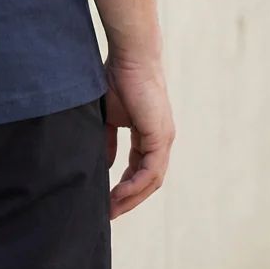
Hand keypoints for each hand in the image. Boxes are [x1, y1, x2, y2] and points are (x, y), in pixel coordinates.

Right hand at [103, 51, 174, 219]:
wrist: (129, 56)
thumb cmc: (116, 77)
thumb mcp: (108, 115)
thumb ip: (108, 139)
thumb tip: (106, 163)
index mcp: (149, 133)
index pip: (139, 167)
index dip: (124, 185)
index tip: (107, 198)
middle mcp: (161, 139)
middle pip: (148, 180)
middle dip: (129, 198)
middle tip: (109, 212)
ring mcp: (163, 139)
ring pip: (152, 180)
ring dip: (131, 197)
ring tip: (111, 208)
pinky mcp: (160, 136)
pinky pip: (150, 171)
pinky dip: (135, 184)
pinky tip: (118, 192)